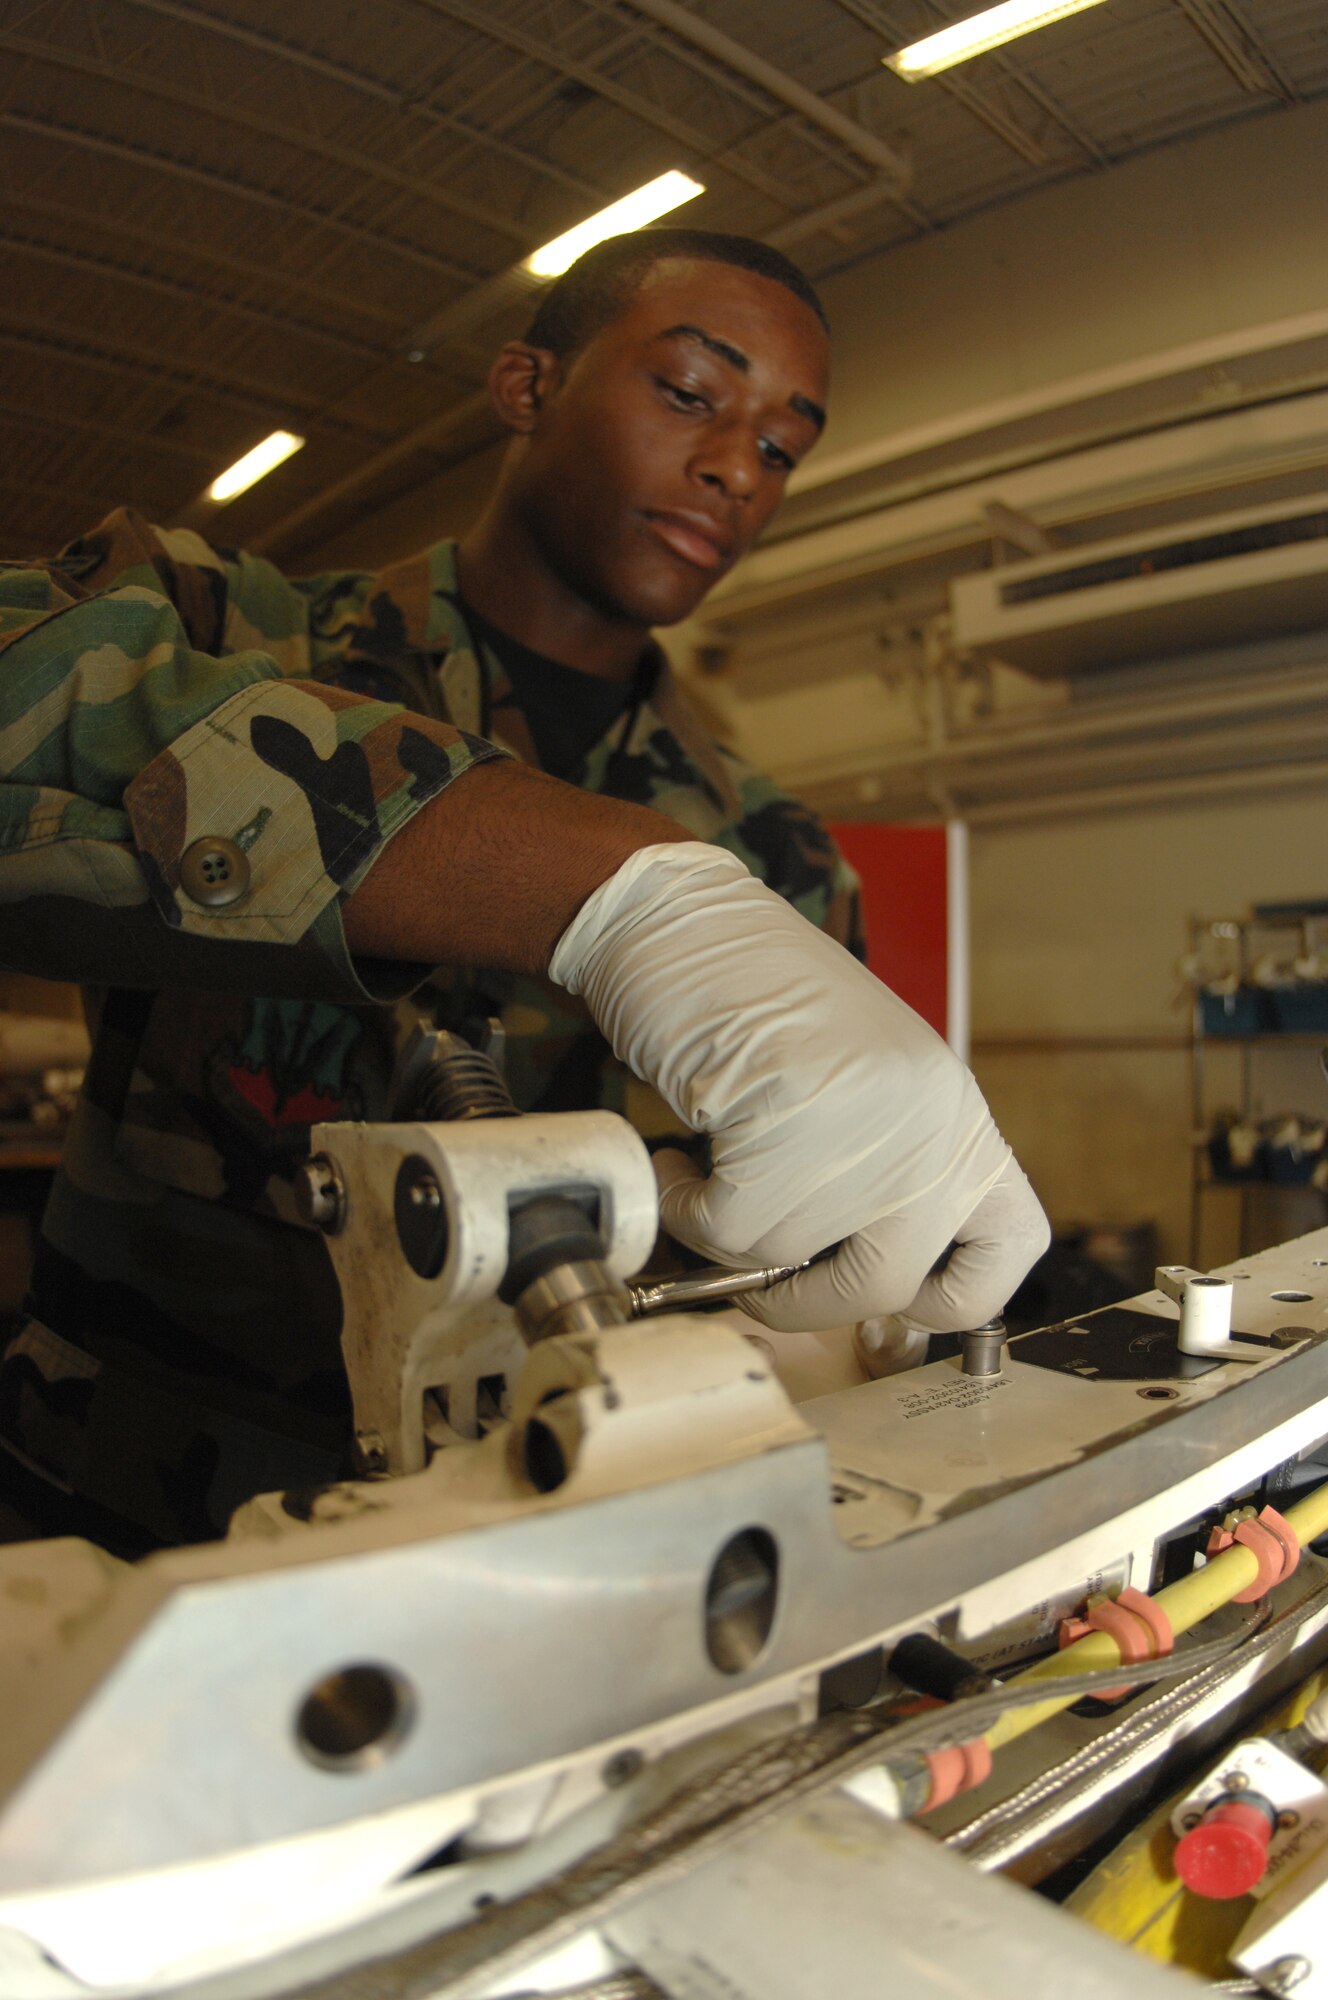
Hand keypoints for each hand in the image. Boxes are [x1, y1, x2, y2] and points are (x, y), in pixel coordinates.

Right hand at [550, 844, 1048, 1333]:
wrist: (682, 921)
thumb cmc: (753, 1001)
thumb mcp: (858, 1092)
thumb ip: (876, 1175)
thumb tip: (836, 1290)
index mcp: (958, 1114)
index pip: (1011, 1250)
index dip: (945, 1294)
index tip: (879, 1288)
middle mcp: (931, 1125)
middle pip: (891, 1288)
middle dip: (804, 1297)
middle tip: (755, 1269)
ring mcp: (867, 1126)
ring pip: (792, 1262)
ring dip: (725, 1236)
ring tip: (703, 1170)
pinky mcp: (788, 1127)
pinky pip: (726, 1232)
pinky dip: (683, 1207)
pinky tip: (679, 1153)